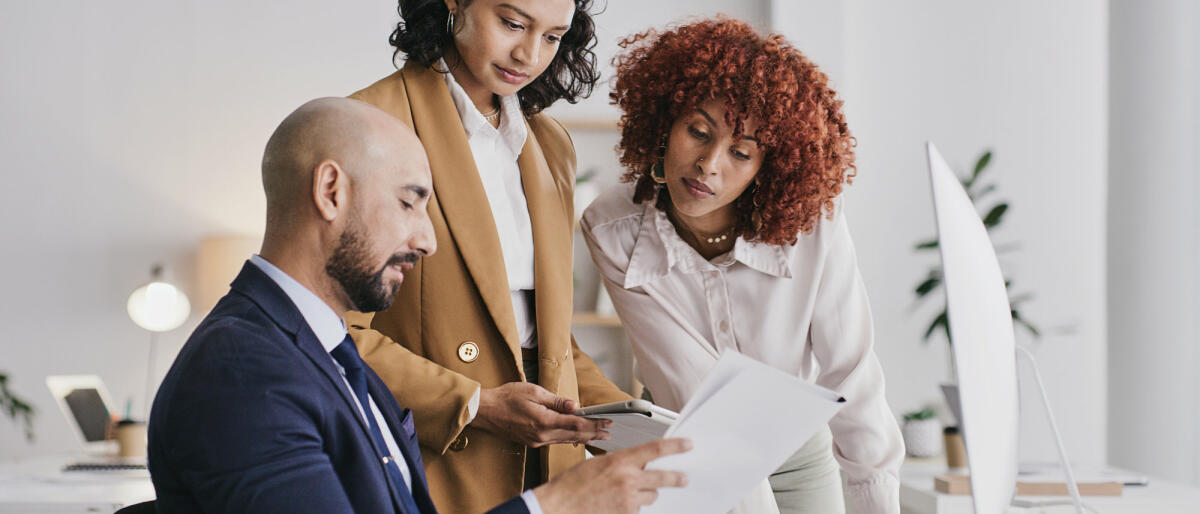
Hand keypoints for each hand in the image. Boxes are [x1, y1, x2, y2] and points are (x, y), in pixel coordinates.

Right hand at [472, 382, 611, 446]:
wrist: (485, 411)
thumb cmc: (506, 397)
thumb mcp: (533, 391)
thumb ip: (555, 400)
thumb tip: (574, 405)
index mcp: (544, 421)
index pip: (576, 424)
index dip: (594, 424)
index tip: (608, 422)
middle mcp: (542, 435)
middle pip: (574, 435)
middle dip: (594, 433)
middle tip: (610, 432)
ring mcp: (537, 441)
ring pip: (566, 441)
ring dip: (584, 438)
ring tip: (599, 436)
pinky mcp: (533, 442)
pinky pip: (556, 441)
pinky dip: (570, 439)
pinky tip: (577, 437)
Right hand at [532, 438, 691, 513]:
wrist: (558, 507)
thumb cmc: (572, 485)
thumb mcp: (597, 464)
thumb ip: (620, 464)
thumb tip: (637, 465)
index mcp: (620, 461)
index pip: (655, 449)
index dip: (675, 446)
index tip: (688, 445)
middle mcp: (628, 480)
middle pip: (662, 477)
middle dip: (676, 478)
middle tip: (685, 478)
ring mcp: (629, 501)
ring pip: (651, 497)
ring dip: (645, 495)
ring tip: (627, 495)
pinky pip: (638, 511)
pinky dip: (632, 508)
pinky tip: (616, 505)